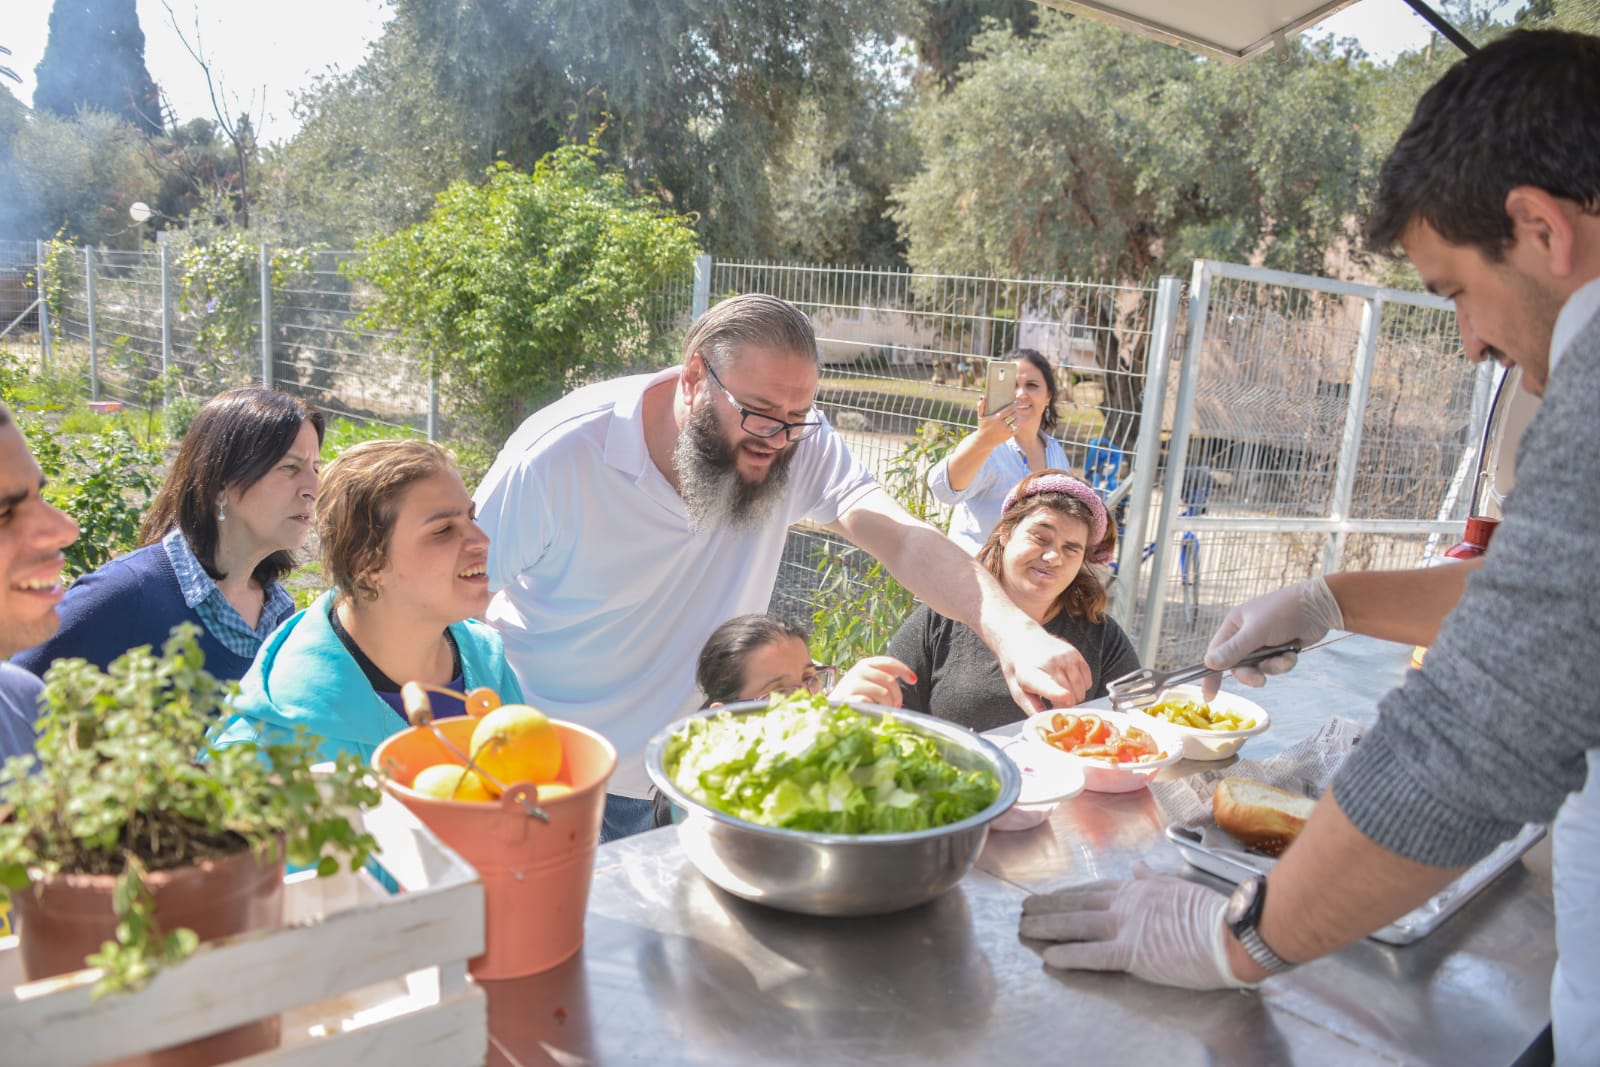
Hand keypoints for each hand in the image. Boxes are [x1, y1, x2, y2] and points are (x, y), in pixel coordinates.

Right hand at [828, 656, 915, 707]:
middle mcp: (859, 671)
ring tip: (885, 710)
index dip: (904, 670)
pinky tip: (872, 711)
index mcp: (865, 664)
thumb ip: (885, 676)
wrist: (831, 708)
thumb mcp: (869, 681)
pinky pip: (871, 703)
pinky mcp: (848, 699)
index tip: (913, 681)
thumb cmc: (855, 694)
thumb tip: (911, 678)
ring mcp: (852, 684)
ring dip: (888, 704)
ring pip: (883, 693)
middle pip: (889, 680)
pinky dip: (875, 709)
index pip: (889, 662)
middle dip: (897, 695)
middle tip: (896, 706)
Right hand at [975, 395, 1017, 443]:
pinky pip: (1017, 429)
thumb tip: (983, 397)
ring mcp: (1006, 431)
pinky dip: (1018, 425)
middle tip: (1018, 407)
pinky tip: (1018, 422)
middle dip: (1016, 410)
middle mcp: (1002, 425)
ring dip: (1018, 417)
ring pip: (1016, 422)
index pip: (1008, 410)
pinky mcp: (1008, 436)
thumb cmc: (982, 427)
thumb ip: (981, 406)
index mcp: (996, 418)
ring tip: (1018, 414)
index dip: (1013, 405)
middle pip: (1014, 415)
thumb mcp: (980, 417)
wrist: (983, 442)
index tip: (1016, 402)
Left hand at [996, 624, 1092, 712]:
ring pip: (1081, 691)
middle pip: (1071, 696)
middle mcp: (1051, 663)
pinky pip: (1088, 682)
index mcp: (1031, 673)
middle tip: (1053, 702)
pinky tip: (1067, 682)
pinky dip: (1081, 687)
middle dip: (1064, 706)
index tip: (1065, 697)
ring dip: (1074, 697)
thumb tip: (1044, 720)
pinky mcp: (1076, 654)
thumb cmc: (1019, 667)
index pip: (1047, 684)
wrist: (1021, 639)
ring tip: (1059, 691)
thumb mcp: (1017, 689)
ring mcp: (1066, 657)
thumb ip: (1030, 707)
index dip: (1058, 693)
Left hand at [1019, 866, 1256, 989]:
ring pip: (1077, 925)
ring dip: (1047, 927)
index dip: (1067, 894)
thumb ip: (1153, 879)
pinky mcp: (1133, 952)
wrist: (1230, 932)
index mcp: (1138, 889)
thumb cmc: (1211, 912)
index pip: (1093, 890)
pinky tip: (1049, 957)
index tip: (1048, 896)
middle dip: (1048, 907)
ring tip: (1025, 929)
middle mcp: (1126, 904)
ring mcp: (1128, 927)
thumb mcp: (1178, 885)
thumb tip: (1139, 868)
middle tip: (1023, 910)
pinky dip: (1069, 955)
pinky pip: (1093, 954)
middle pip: (1077, 904)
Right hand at [1201, 577, 1343, 699]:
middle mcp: (1245, 635)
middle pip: (1238, 666)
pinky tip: (1293, 652)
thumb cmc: (1284, 611)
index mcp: (1234, 626)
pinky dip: (1283, 662)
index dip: (1211, 674)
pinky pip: (1274, 666)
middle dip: (1251, 674)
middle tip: (1260, 680)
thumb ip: (1234, 649)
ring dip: (1272, 666)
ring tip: (1285, 657)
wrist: (1320, 607)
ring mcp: (1262, 643)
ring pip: (1258, 668)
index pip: (1215, 653)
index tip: (1209, 695)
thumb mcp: (1256, 631)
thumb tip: (1209, 663)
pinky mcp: (1278, 649)